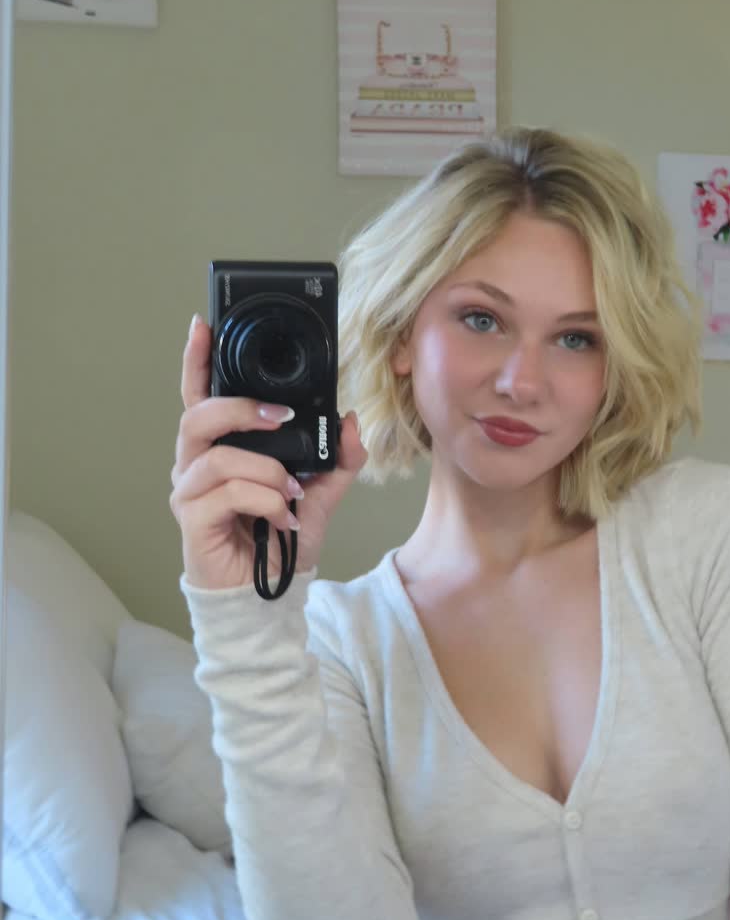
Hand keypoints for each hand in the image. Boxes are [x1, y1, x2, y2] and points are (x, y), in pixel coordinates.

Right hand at [170, 314, 368, 590]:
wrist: (268, 594)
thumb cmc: (278, 540)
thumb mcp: (319, 493)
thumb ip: (336, 458)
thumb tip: (351, 421)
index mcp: (219, 446)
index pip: (200, 394)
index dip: (197, 359)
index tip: (204, 325)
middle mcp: (195, 463)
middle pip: (198, 415)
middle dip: (242, 409)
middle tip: (280, 416)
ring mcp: (188, 492)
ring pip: (218, 458)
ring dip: (265, 469)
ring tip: (292, 490)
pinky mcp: (191, 520)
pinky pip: (228, 495)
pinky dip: (264, 501)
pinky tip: (283, 517)